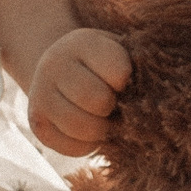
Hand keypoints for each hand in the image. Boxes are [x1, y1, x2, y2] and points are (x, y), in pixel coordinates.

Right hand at [26, 25, 130, 158]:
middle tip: (113, 104)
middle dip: (112, 107)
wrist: (60, 71)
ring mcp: (40, 95)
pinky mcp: (37, 125)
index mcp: (81, 42)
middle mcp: (53, 65)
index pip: (118, 71)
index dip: (127, 82)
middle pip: (97, 100)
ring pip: (82, 127)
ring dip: (102, 129)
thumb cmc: (102, 64)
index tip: (124, 81)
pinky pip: (71, 147)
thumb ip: (134, 64)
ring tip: (104, 119)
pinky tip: (89, 130)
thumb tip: (153, 98)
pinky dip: (87, 145)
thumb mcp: (117, 50)